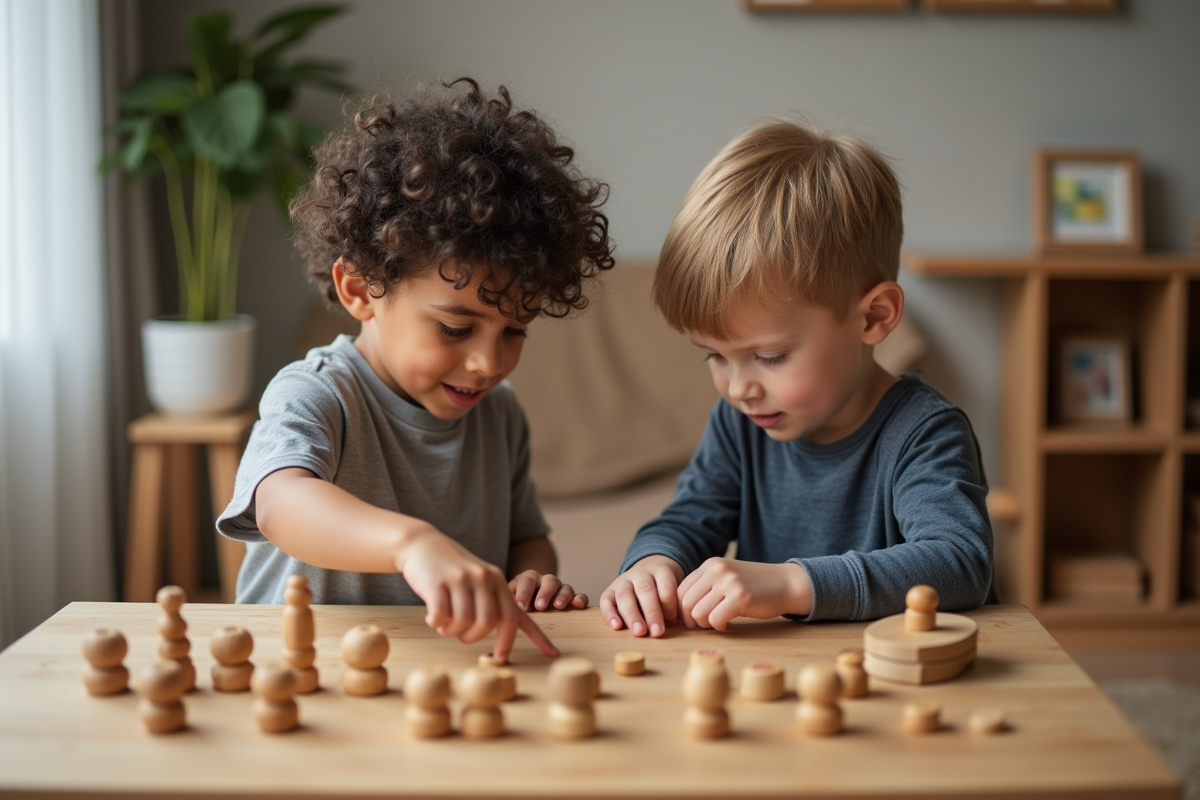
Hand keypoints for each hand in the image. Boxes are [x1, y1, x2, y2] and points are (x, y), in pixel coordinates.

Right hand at [394, 525, 558, 661]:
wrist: (422, 543)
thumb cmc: (451, 570)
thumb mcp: (479, 579)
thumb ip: (492, 602)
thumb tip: (503, 636)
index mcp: (496, 580)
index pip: (516, 615)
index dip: (533, 637)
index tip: (550, 654)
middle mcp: (483, 578)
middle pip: (490, 623)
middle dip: (474, 638)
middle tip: (461, 634)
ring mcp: (461, 580)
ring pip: (465, 622)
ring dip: (452, 631)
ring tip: (444, 623)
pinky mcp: (438, 583)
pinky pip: (442, 617)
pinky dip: (437, 623)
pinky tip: (432, 617)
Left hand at [509, 570, 587, 611]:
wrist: (531, 597)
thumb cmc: (517, 602)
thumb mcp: (507, 598)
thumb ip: (503, 602)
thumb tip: (494, 613)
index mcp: (528, 579)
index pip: (526, 581)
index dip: (524, 593)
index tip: (521, 607)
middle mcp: (545, 581)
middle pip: (548, 581)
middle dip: (544, 593)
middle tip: (540, 606)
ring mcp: (560, 588)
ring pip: (564, 586)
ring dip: (562, 596)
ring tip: (558, 606)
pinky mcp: (571, 597)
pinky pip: (579, 595)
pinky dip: (579, 598)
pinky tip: (578, 605)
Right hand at [599, 555, 683, 637]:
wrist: (648, 571)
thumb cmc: (664, 588)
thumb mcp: (675, 589)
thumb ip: (675, 603)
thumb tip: (674, 624)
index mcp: (661, 570)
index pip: (666, 586)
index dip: (670, 605)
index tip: (673, 620)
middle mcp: (640, 573)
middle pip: (645, 590)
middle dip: (652, 613)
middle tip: (657, 632)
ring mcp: (623, 580)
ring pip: (625, 595)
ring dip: (632, 615)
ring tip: (639, 632)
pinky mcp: (609, 590)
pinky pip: (606, 600)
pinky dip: (610, 613)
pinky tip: (616, 626)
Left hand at [677, 558, 811, 630]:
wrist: (785, 583)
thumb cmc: (754, 586)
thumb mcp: (726, 577)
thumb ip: (705, 587)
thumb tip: (682, 612)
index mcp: (710, 565)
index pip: (681, 591)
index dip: (683, 610)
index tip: (693, 620)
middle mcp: (716, 570)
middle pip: (686, 603)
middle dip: (693, 620)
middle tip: (706, 625)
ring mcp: (729, 582)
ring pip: (698, 613)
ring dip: (707, 625)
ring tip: (720, 623)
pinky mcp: (740, 597)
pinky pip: (715, 620)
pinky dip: (720, 627)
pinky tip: (729, 624)